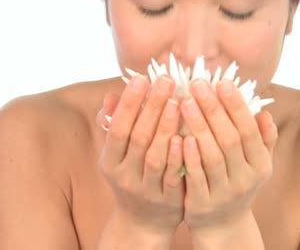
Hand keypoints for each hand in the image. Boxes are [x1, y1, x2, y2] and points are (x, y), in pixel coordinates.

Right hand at [97, 75, 185, 235]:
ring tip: (178, 101)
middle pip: (138, 138)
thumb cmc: (132, 176)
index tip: (142, 77)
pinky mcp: (167, 199)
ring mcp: (146, 189)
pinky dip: (179, 155)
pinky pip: (173, 176)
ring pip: (155, 156)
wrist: (143, 222)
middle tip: (166, 80)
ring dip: (166, 127)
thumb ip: (115, 126)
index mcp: (110, 162)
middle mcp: (125, 176)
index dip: (129, 103)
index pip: (118, 128)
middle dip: (152, 107)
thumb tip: (111, 96)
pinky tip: (189, 134)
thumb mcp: (118, 155)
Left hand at [179, 79, 277, 231]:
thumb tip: (264, 112)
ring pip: (212, 156)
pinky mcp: (203, 203)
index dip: (236, 105)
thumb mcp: (256, 164)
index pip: (249, 130)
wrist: (223, 226)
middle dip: (214, 109)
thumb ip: (262, 139)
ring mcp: (224, 193)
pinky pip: (196, 177)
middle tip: (198, 84)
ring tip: (185, 102)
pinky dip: (189, 157)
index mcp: (260, 164)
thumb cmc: (237, 183)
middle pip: (230, 139)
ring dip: (199, 127)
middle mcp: (246, 179)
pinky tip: (180, 136)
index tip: (222, 81)